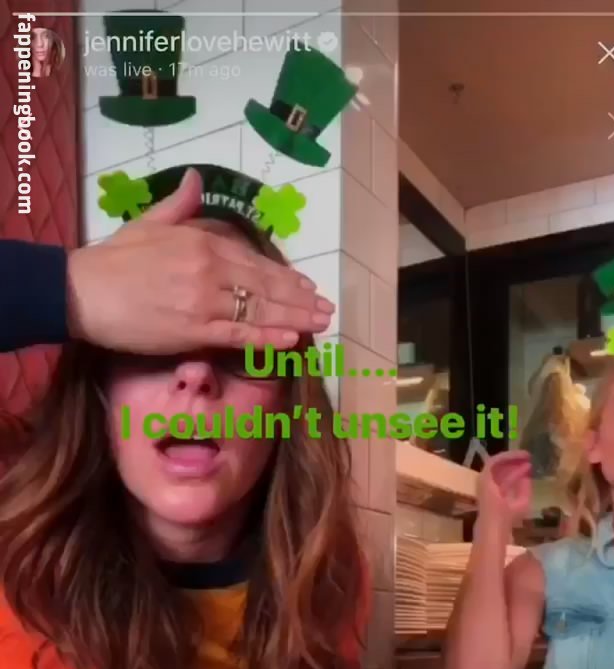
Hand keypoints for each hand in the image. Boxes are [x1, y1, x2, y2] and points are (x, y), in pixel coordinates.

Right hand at [67, 168, 333, 353]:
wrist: (82, 291)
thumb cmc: (112, 261)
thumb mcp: (148, 223)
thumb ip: (180, 206)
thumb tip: (197, 179)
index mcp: (201, 242)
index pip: (253, 260)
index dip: (284, 276)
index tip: (306, 286)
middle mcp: (210, 268)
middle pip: (265, 285)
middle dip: (299, 298)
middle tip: (327, 309)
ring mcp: (204, 300)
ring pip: (259, 310)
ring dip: (294, 318)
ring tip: (320, 324)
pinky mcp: (193, 329)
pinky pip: (239, 333)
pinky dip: (267, 337)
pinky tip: (291, 340)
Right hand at [477, 450, 531, 532]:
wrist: (494, 522)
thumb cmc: (507, 518)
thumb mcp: (522, 502)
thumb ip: (525, 489)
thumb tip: (527, 476)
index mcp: (496, 495)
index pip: (507, 480)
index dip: (518, 472)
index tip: (529, 466)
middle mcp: (489, 486)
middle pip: (502, 470)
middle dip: (515, 463)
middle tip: (527, 456)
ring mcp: (485, 480)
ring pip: (498, 464)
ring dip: (512, 458)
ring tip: (525, 454)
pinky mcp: (483, 475)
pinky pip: (494, 462)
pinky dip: (507, 457)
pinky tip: (518, 455)